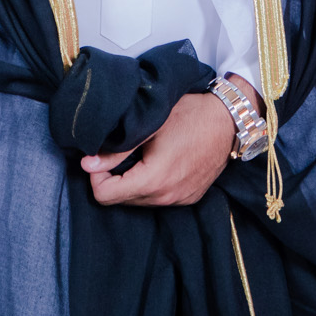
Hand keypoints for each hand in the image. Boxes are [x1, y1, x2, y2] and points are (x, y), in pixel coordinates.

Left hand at [82, 76, 250, 206]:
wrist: (229, 120)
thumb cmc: (190, 115)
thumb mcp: (149, 126)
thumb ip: (118, 150)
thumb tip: (87, 163)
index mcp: (154, 179)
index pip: (105, 196)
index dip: (96, 176)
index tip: (99, 158)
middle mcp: (167, 196)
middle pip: (121, 200)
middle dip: (112, 180)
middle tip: (117, 154)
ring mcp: (180, 200)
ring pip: (140, 201)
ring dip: (132, 183)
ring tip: (139, 157)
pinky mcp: (189, 198)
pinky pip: (159, 199)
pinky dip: (151, 186)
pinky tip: (156, 164)